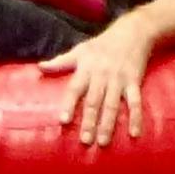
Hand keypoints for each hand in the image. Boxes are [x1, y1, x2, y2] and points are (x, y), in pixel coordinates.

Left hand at [42, 24, 156, 149]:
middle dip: (89, 121)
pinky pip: (135, 102)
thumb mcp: (80, 50)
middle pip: (94, 101)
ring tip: (102, 142)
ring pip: (112, 105)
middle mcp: (101, 76)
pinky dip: (136, 118)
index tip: (63, 121)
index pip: (75, 89)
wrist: (132, 31)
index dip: (69, 104)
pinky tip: (134, 134)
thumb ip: (60, 62)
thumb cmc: (102, 44)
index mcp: (86, 69)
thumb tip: (39, 67)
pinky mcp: (134, 82)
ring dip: (108, 124)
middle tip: (85, 141)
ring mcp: (119, 80)